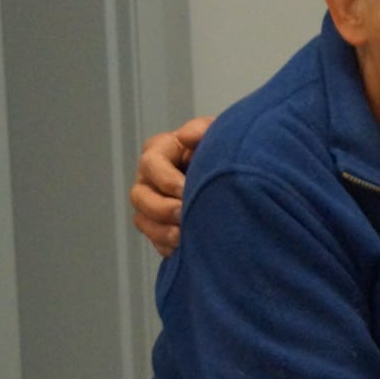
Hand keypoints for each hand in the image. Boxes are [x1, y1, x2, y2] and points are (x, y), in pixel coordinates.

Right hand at [131, 115, 212, 255]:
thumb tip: (185, 137)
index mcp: (160, 152)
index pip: (151, 163)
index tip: (186, 188)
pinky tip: (187, 248)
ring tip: (185, 237)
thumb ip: (202, 130)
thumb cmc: (225, 150)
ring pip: (143, 221)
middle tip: (185, 215)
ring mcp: (153, 205)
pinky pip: (156, 242)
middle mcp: (150, 179)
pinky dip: (169, 247)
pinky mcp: (162, 228)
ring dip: (162, 231)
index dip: (166, 178)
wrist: (240, 178)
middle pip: (140, 196)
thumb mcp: (218, 133)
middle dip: (162, 208)